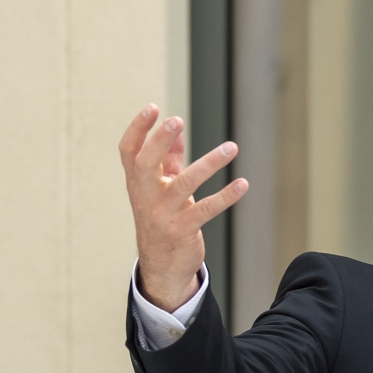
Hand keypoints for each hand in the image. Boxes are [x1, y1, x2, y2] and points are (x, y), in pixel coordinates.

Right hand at [119, 105, 249, 310]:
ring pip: (184, 184)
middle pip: (146, 163)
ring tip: (232, 148)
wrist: (161, 265)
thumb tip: (176, 127)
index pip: (129, 151)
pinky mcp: (182, 230)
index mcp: (137, 182)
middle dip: (159, 141)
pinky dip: (226, 196)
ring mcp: (162, 214)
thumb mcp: (160, 188)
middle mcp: (145, 196)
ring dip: (209, 163)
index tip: (152, 107)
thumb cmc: (162, 217)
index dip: (137, 128)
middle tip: (177, 120)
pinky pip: (206, 210)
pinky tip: (243, 184)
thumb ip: (168, 159)